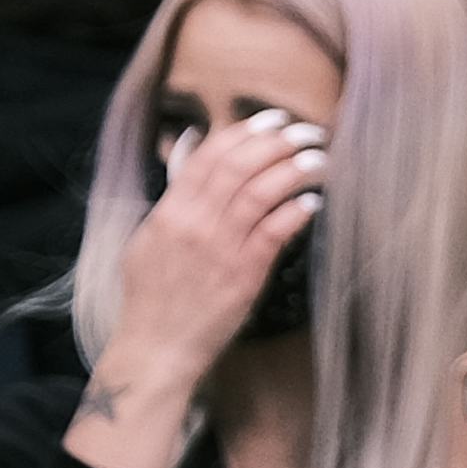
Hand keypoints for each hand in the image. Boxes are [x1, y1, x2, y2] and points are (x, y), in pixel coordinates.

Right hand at [76, 111, 326, 467]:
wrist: (157, 349)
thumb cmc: (153, 297)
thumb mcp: (149, 238)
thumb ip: (173, 193)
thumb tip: (190, 145)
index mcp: (169, 212)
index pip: (208, 157)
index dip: (242, 131)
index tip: (270, 118)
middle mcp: (193, 225)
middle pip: (237, 166)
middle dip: (275, 141)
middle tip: (304, 129)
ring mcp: (218, 250)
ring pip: (258, 193)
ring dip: (292, 170)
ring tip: (317, 157)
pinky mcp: (242, 276)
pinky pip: (273, 233)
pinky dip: (295, 212)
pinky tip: (314, 202)